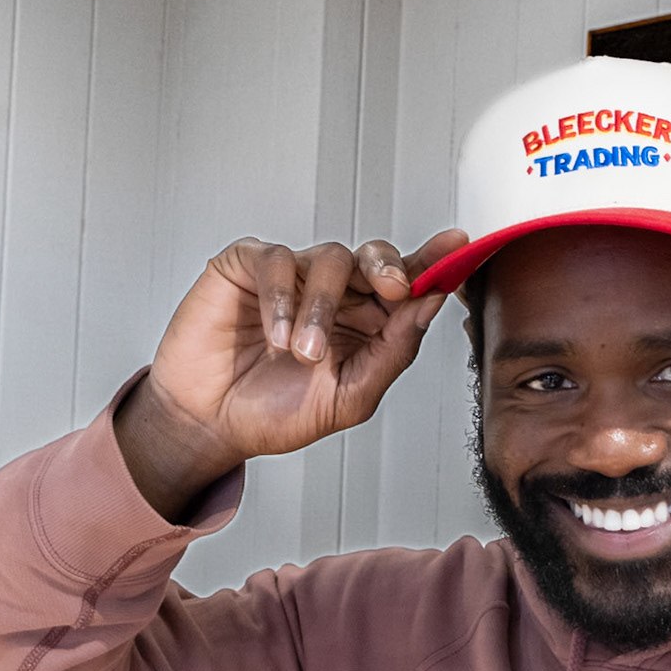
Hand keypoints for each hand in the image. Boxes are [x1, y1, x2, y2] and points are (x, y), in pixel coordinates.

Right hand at [114, 230, 468, 519]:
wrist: (210, 426)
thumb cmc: (273, 414)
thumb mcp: (348, 398)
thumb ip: (392, 353)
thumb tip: (428, 308)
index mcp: (364, 323)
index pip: (405, 284)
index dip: (432, 261)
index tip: (459, 244)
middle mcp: (332, 293)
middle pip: (374, 256)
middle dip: (389, 267)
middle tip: (393, 290)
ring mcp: (290, 276)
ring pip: (329, 258)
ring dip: (321, 307)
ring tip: (303, 352)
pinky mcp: (246, 267)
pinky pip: (275, 260)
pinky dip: (281, 299)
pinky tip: (276, 336)